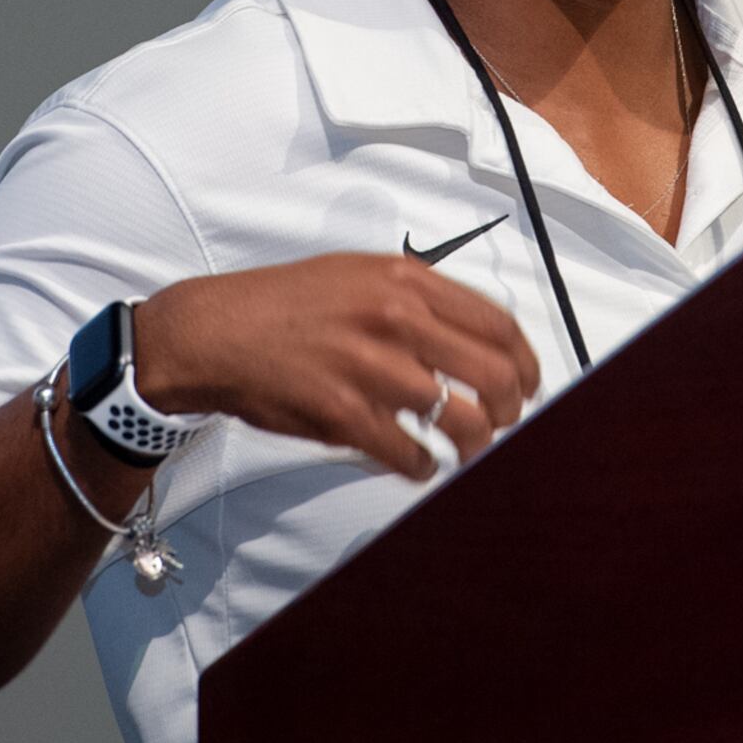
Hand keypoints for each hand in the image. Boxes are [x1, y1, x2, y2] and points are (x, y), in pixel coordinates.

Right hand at [133, 251, 544, 478]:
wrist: (214, 333)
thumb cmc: (284, 305)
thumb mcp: (358, 274)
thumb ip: (416, 298)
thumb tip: (472, 337)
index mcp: (403, 280)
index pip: (498, 324)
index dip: (525, 361)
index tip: (529, 382)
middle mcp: (394, 318)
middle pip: (495, 375)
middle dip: (511, 409)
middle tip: (504, 422)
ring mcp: (370, 368)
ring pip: (462, 421)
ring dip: (474, 445)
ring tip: (467, 451)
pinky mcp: (344, 415)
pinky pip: (411, 454)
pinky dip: (424, 467)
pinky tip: (418, 463)